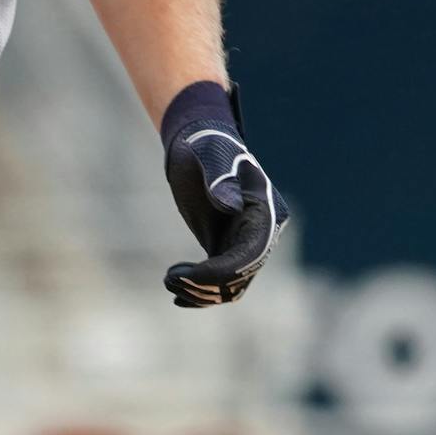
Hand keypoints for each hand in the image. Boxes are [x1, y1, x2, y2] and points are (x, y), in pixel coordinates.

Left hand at [160, 81, 286, 308]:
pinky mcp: (226, 247)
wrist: (198, 142)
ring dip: (200, 292)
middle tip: (171, 279)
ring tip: (170, 281)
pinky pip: (218, 280)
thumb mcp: (211, 156)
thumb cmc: (207, 144)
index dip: (221, 272)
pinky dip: (199, 289)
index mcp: (266, 213)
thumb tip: (229, 206)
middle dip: (206, 285)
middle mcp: (261, 233)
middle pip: (240, 277)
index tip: (189, 275)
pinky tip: (176, 290)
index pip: (250, 256)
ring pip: (230, 285)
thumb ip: (220, 177)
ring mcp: (244, 243)